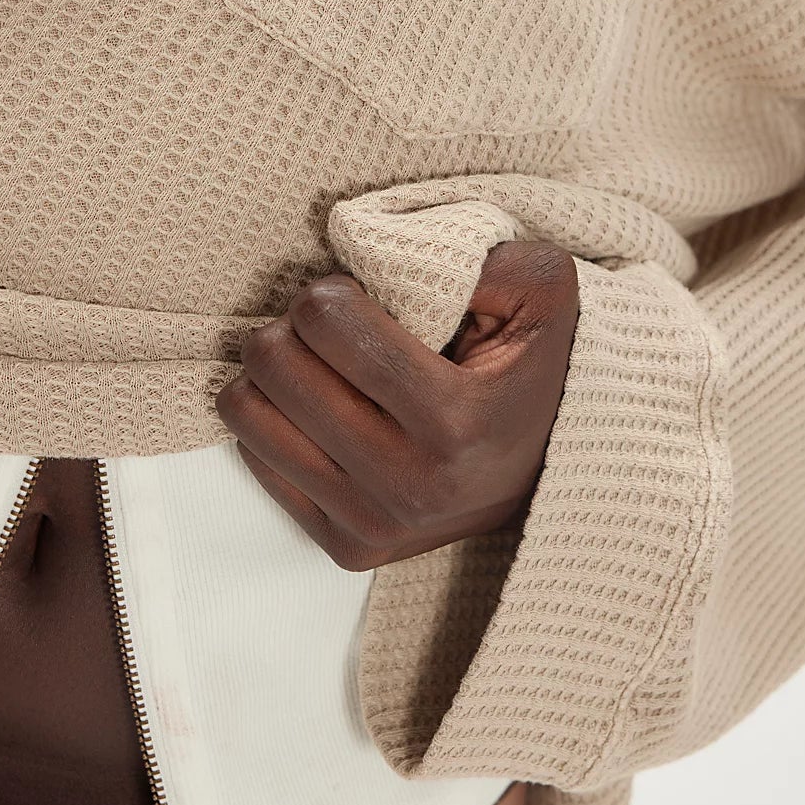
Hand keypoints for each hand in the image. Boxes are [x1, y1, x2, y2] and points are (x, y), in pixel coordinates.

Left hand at [213, 238, 580, 570]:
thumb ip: (481, 255)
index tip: (360, 298)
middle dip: (294, 327)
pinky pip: (253, 460)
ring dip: (276, 375)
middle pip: (275, 365)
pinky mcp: (349, 548)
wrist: (556, 463)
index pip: (326, 322)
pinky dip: (277, 423)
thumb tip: (389, 256)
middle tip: (331, 330)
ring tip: (321, 369)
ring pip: (247, 414)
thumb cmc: (536, 364)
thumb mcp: (541, 288)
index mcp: (456, 420)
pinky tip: (323, 413)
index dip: (332, 291)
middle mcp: (411, 485)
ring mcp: (376, 525)